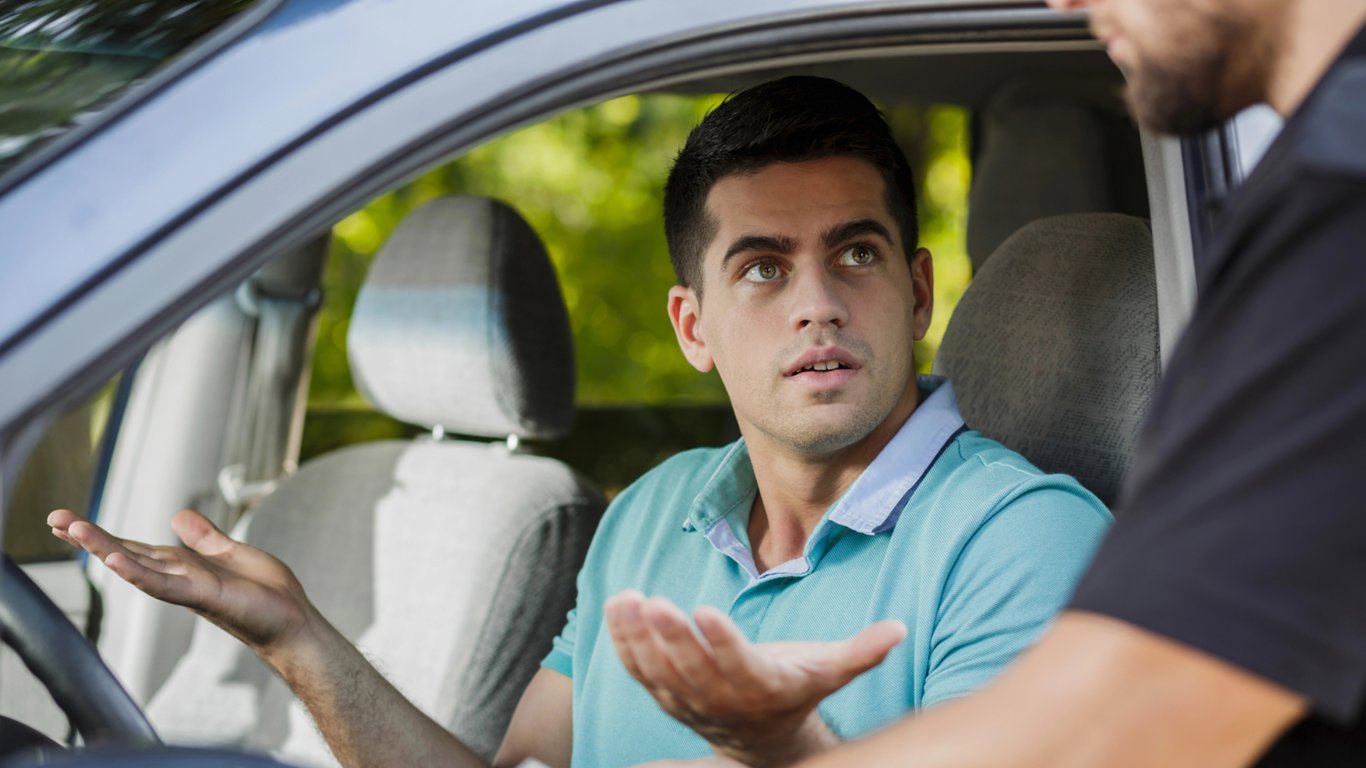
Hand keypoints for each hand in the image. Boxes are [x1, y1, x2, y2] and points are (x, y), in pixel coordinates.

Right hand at [49, 508, 312, 654]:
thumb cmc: (266, 594)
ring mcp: (187, 588)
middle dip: (90, 537)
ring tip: (72, 529)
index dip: (104, 534)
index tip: (70, 520)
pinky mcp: (203, 595)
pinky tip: (115, 561)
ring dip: (105, 548)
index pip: (135, 546)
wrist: (293, 622)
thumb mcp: (232, 552)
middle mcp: (179, 577)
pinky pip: (165, 584)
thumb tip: (178, 516)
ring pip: (138, 565)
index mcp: (183, 565)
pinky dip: (140, 573)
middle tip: (53, 518)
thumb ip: (204, 537)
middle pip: (127, 553)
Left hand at [604, 590, 906, 766]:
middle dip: (671, 635)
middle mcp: (721, 699)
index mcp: (763, 688)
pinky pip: (638, 670)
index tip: (704, 611)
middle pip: (691, 668)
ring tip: (628, 599)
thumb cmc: (798, 688)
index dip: (720, 641)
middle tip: (656, 602)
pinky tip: (617, 606)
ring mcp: (688, 701)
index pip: (738, 666)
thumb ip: (862, 651)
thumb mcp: (831, 671)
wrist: (764, 737)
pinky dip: (624, 641)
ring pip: (658, 671)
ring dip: (639, 637)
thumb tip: (898, 629)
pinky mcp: (664, 694)